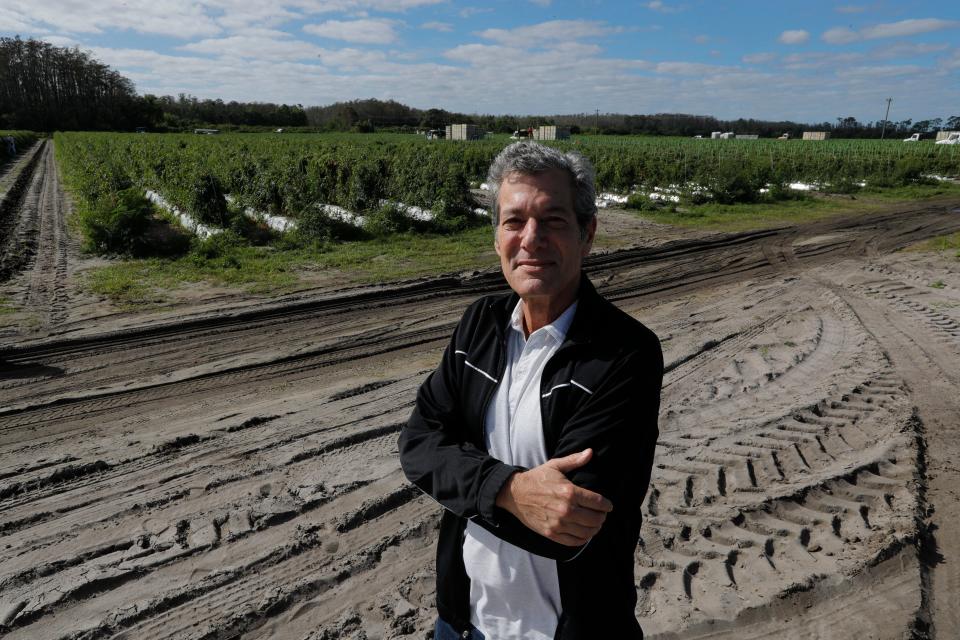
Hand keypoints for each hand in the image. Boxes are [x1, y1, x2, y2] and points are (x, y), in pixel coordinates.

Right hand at [495, 449, 612, 546]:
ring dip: (594, 529)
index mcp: (569, 492)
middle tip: (602, 515)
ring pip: (586, 532)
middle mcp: (565, 509)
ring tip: (595, 524)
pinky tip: (584, 534)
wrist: (515, 493)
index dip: (607, 505)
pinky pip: (573, 542)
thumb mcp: (555, 465)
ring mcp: (558, 523)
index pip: (597, 502)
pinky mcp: (551, 533)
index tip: (609, 506)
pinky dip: (583, 539)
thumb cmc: (537, 478)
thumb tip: (590, 452)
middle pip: (594, 519)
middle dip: (602, 517)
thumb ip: (574, 460)